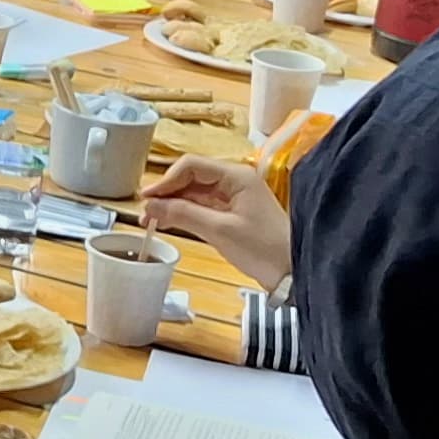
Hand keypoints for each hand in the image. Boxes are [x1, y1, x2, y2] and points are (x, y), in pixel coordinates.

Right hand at [141, 156, 293, 288]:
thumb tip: (151, 205)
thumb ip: (184, 214)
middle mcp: (234, 180)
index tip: (146, 199)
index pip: (191, 166)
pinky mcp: (233, 213)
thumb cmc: (262, 249)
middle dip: (167, 192)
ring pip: (194, 192)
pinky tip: (169, 222)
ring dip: (173, 204)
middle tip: (146, 212)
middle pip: (191, 177)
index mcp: (236, 176)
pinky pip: (202, 206)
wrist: (293, 272)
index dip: (166, 180)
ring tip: (151, 220)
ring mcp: (234, 197)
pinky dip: (185, 213)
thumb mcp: (220, 231)